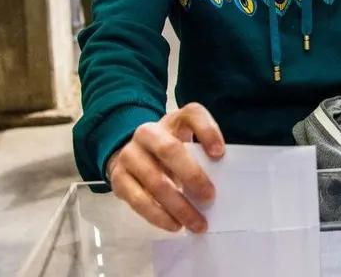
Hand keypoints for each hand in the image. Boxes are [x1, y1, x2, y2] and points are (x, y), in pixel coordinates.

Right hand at [107, 103, 224, 232]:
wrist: (132, 154)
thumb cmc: (170, 149)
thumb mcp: (188, 142)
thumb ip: (203, 152)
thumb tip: (221, 178)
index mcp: (172, 119)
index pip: (192, 115)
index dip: (207, 131)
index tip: (220, 154)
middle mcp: (147, 132)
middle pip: (169, 149)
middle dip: (192, 175)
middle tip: (210, 198)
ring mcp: (129, 154)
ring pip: (154, 181)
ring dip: (178, 206)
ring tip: (197, 223)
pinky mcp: (119, 178)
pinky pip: (139, 200)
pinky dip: (159, 216)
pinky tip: (175, 225)